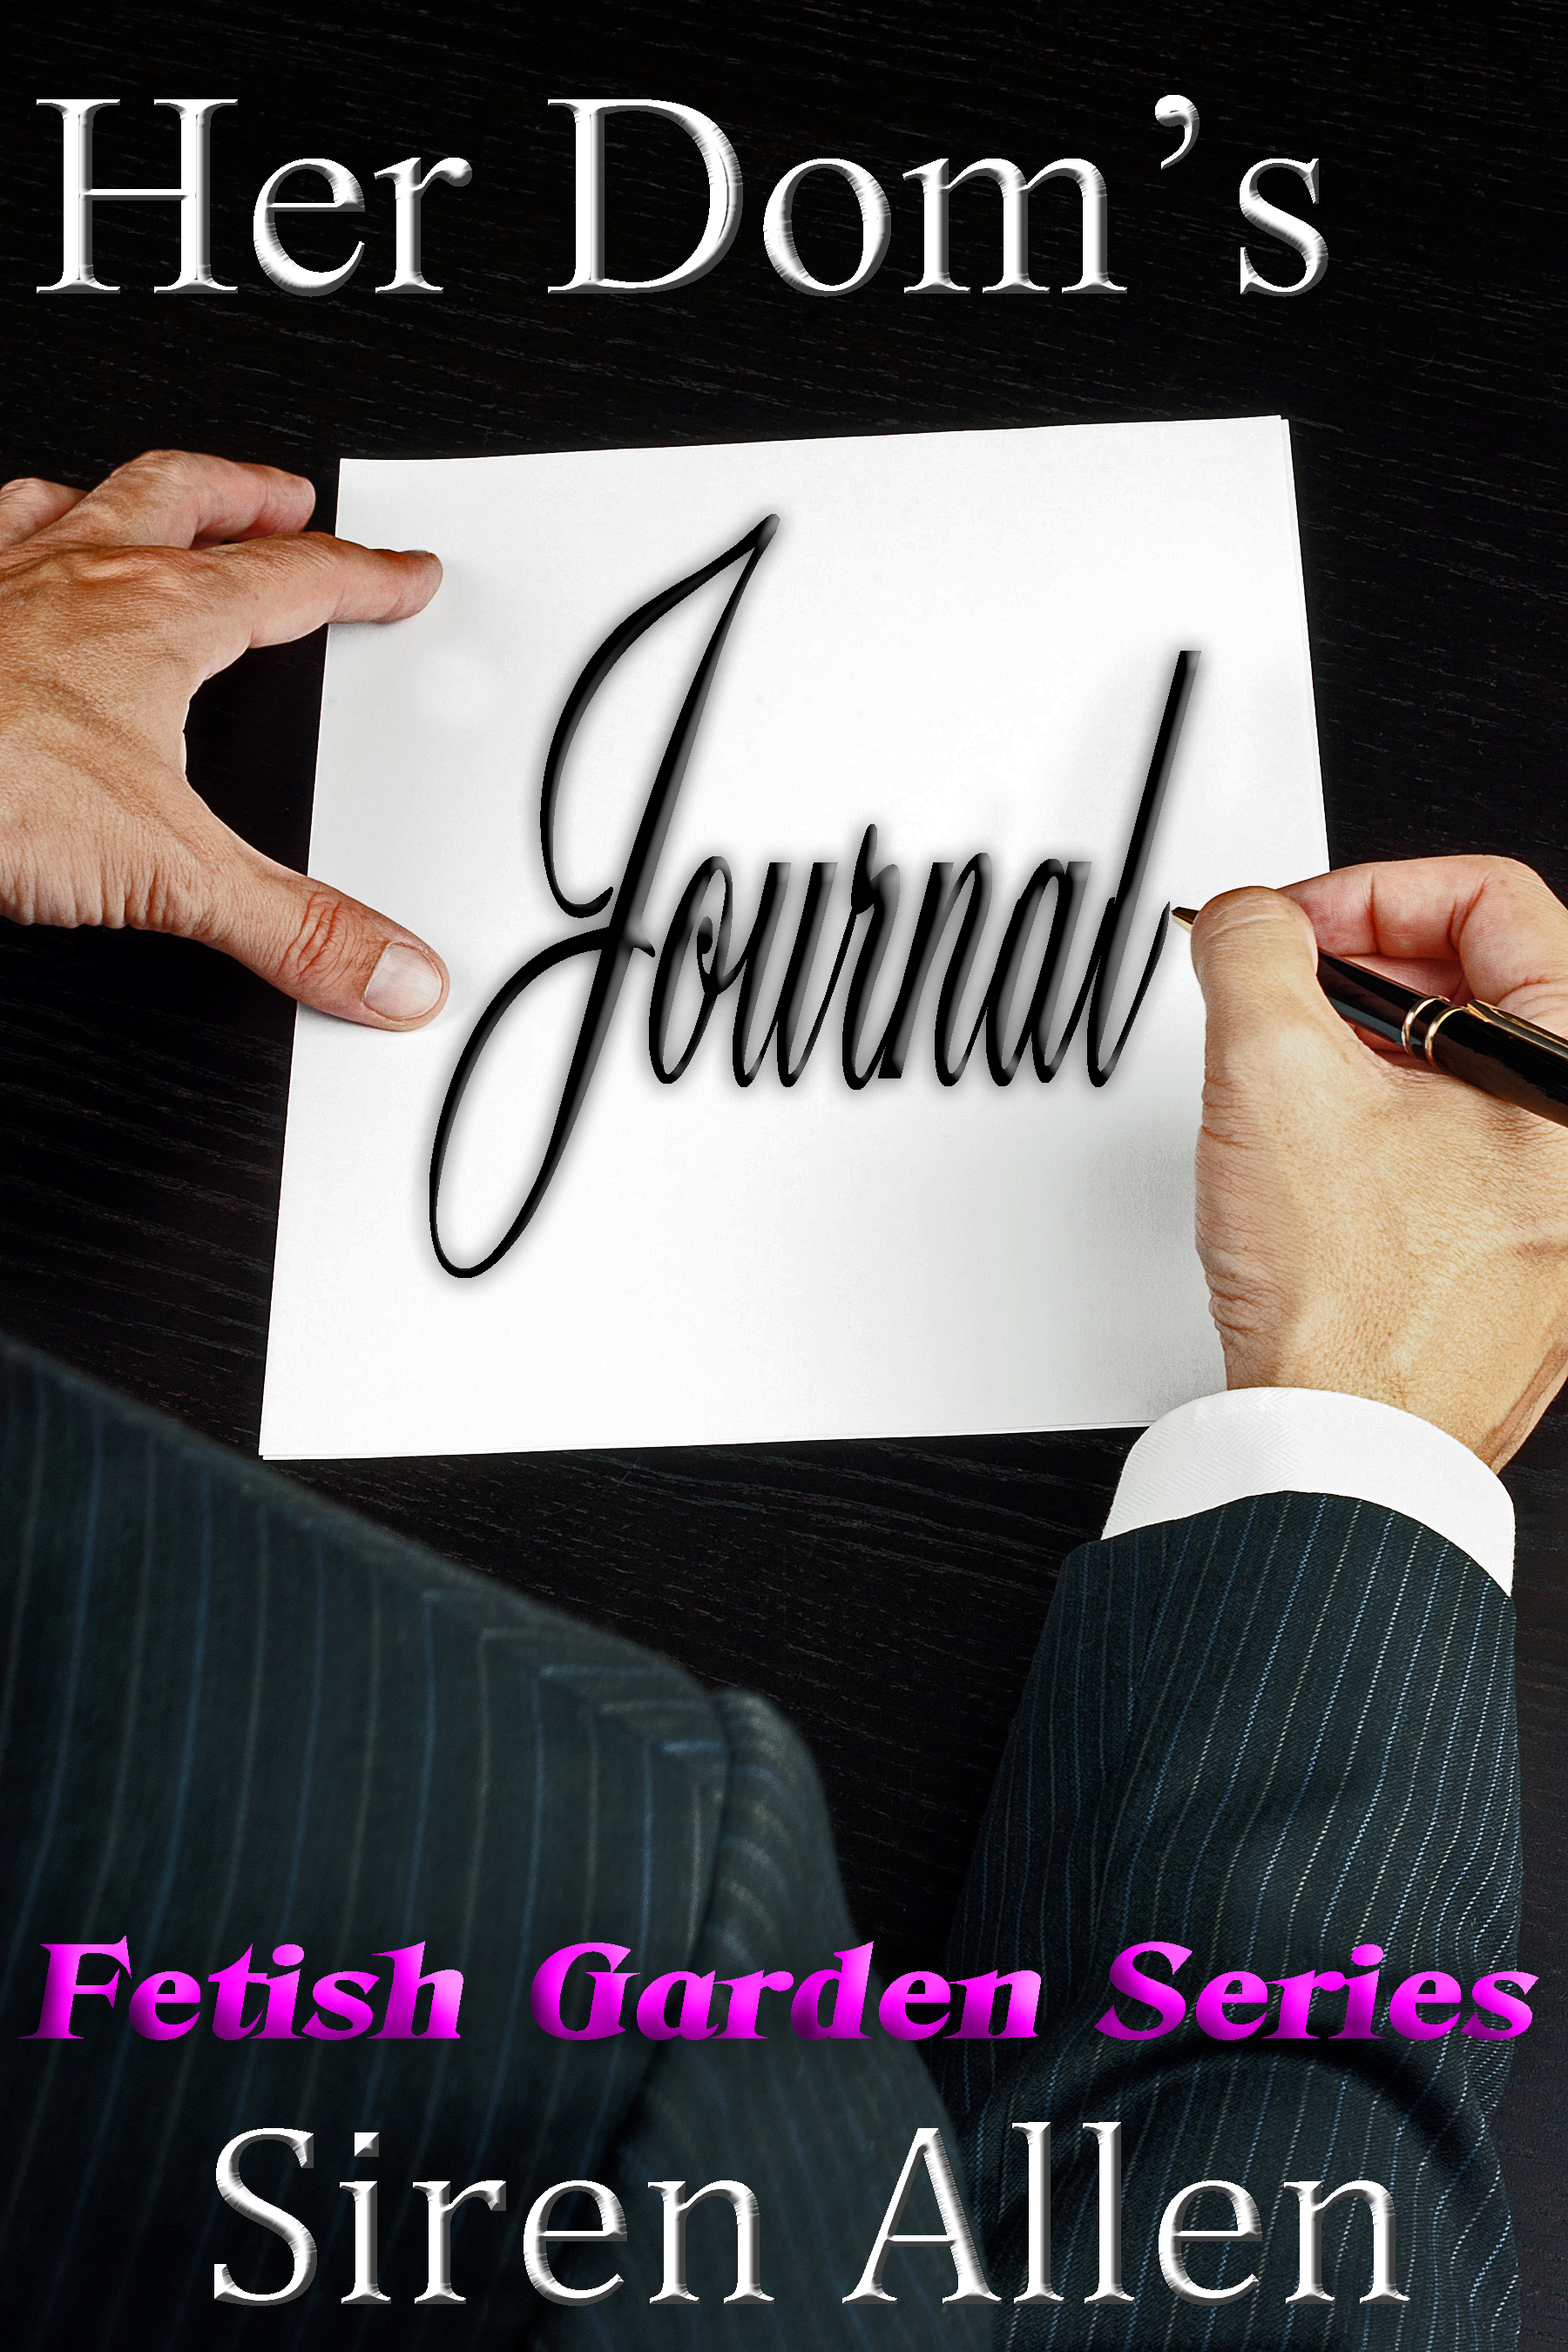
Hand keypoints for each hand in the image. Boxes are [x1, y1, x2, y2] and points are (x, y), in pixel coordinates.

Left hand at [0, 449, 447, 1026]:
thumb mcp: (169, 877)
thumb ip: (293, 927)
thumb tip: (391, 970)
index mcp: (157, 620)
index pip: (291, 580)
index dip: (360, 577)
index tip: (399, 573)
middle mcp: (74, 580)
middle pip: (182, 501)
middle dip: (247, 497)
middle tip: (287, 498)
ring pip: (79, 501)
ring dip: (128, 497)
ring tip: (156, 503)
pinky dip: (8, 535)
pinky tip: (6, 553)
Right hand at [1189, 857, 1567, 1468]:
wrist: (1346, 1448)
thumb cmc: (1351, 1306)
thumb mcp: (1271, 1074)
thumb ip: (1254, 951)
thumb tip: (1248, 918)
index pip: (1494, 899)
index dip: (1372, 890)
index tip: (1296, 925)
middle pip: (1484, 978)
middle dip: (1362, 969)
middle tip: (1282, 991)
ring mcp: (1561, 1206)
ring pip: (1465, 1065)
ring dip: (1365, 1047)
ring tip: (1288, 1077)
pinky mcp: (1523, 1256)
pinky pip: (1459, 1144)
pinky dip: (1383, 1122)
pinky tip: (1315, 1154)